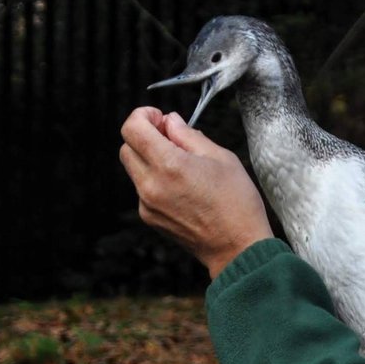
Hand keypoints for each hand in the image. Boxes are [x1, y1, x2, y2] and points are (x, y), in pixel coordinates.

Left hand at [120, 107, 273, 278]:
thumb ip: (189, 135)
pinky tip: (183, 187)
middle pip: (127, 147)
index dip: (143, 115)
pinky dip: (155, 179)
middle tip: (172, 138)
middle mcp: (151, 185)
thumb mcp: (221, 157)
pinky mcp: (150, 217)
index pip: (132, 128)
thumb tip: (170, 121)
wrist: (238, 247)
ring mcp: (147, 204)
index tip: (160, 118)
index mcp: (169, 165)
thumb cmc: (237, 202)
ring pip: (134, 168)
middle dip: (145, 136)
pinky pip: (143, 188)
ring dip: (150, 158)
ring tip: (182, 164)